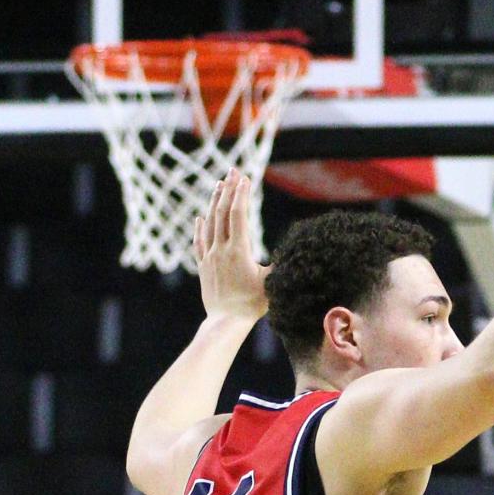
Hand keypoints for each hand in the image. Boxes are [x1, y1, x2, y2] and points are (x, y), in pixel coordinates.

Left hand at [195, 172, 267, 323]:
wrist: (225, 323)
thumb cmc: (252, 305)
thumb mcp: (271, 283)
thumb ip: (279, 264)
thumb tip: (294, 250)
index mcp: (238, 250)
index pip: (239, 213)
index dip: (241, 193)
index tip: (245, 177)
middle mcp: (221, 249)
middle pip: (223, 212)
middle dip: (228, 189)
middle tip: (233, 171)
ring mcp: (209, 258)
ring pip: (210, 223)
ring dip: (214, 202)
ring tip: (218, 185)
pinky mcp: (203, 268)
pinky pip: (199, 243)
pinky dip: (200, 227)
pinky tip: (200, 217)